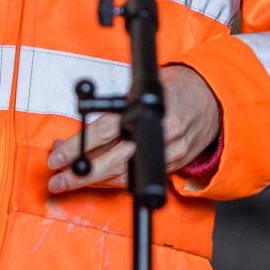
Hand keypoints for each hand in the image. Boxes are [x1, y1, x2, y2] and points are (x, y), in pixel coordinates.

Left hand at [46, 64, 221, 193]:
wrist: (214, 100)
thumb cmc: (176, 87)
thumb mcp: (144, 85)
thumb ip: (116, 106)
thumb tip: (78, 130)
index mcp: (150, 108)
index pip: (106, 130)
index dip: (78, 145)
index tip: (56, 155)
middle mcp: (160, 135)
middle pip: (113, 162)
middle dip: (80, 174)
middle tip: (56, 180)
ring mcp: (169, 154)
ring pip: (124, 176)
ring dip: (92, 182)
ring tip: (67, 183)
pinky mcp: (173, 166)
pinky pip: (138, 179)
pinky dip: (113, 182)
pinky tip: (95, 181)